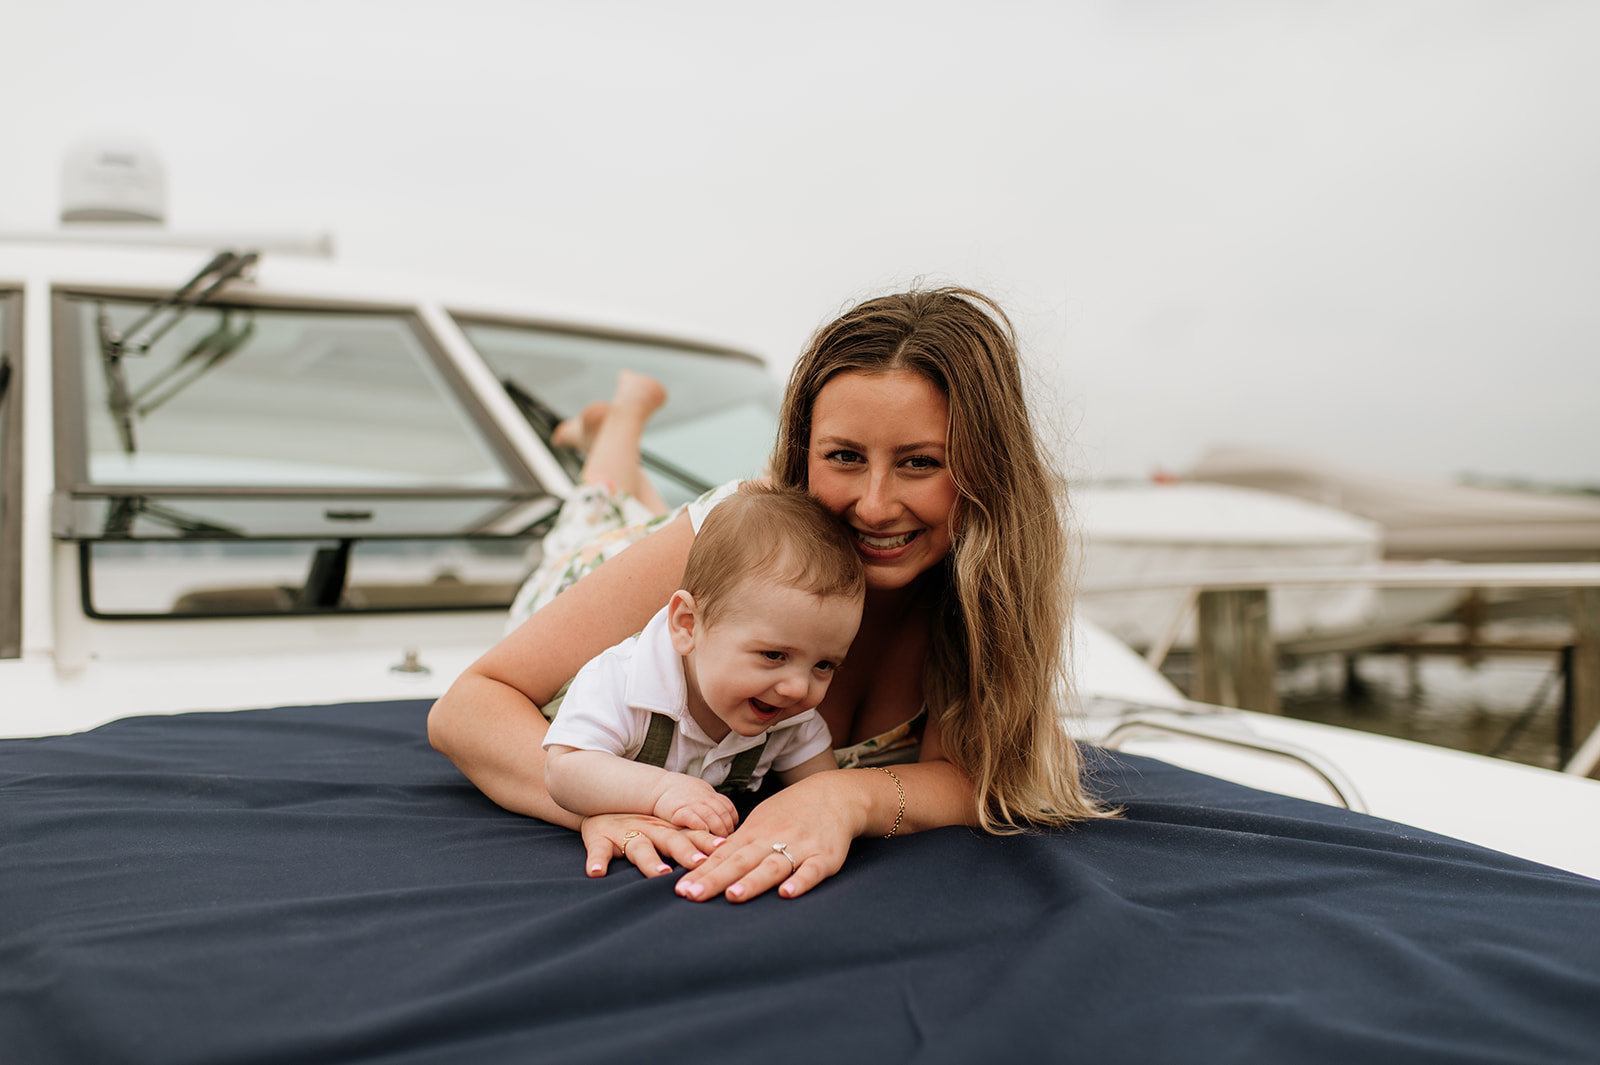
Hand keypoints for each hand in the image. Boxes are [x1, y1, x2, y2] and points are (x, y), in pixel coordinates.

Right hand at [580, 813, 721, 878]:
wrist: (600, 803)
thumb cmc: (641, 824)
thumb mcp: (665, 828)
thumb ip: (691, 840)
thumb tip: (725, 857)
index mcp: (667, 830)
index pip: (692, 836)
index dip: (708, 842)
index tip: (724, 850)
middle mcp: (650, 831)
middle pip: (671, 841)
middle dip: (686, 852)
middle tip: (700, 864)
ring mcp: (625, 835)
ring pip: (639, 848)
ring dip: (650, 861)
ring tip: (660, 874)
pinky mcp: (599, 839)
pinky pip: (597, 851)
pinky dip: (596, 861)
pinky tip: (596, 873)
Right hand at [653, 777, 738, 836]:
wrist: (658, 787)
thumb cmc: (681, 793)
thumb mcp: (702, 794)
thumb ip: (714, 805)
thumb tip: (729, 819)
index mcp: (711, 796)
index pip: (729, 810)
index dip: (732, 823)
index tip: (730, 834)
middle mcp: (704, 799)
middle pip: (723, 814)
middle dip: (727, 829)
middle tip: (725, 842)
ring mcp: (692, 805)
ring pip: (712, 817)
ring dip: (717, 830)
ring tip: (717, 843)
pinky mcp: (679, 812)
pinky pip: (694, 819)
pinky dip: (701, 826)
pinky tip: (703, 833)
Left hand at [674, 772, 858, 902]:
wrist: (835, 795)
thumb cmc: (791, 812)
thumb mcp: (760, 822)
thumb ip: (739, 845)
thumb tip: (707, 866)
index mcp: (754, 833)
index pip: (723, 855)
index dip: (702, 872)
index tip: (680, 889)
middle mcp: (773, 839)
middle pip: (740, 861)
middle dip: (716, 879)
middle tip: (693, 895)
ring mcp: (800, 847)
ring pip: (772, 866)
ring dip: (753, 881)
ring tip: (733, 895)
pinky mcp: (825, 857)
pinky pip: (812, 870)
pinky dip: (800, 880)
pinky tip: (787, 893)